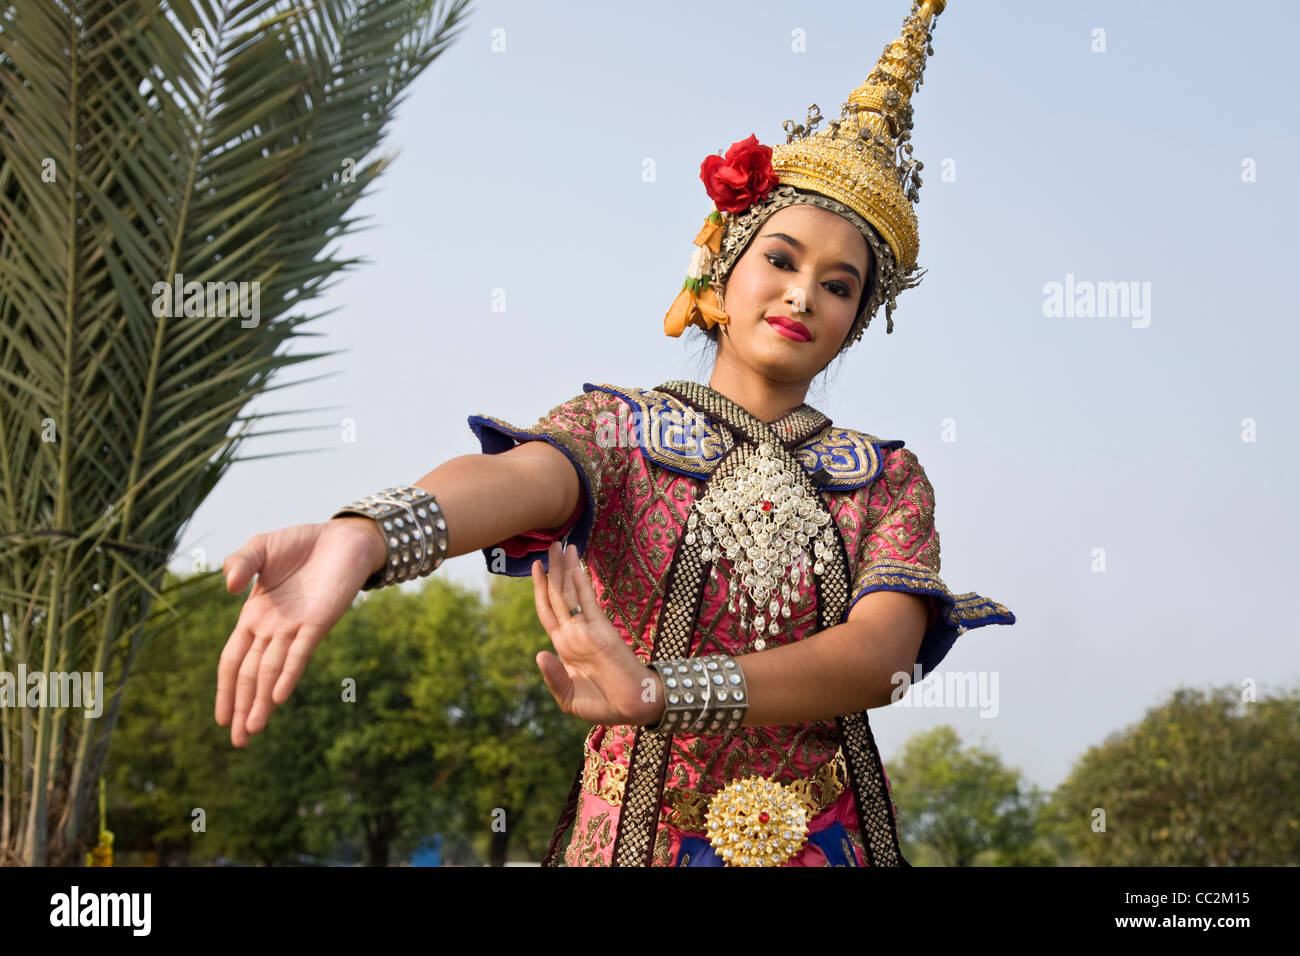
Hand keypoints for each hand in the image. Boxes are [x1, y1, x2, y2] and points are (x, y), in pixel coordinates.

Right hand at [216, 519, 382, 746]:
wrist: (342, 536)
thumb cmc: (300, 544)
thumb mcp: (259, 547)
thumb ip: (239, 562)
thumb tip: (230, 586)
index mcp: (255, 619)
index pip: (233, 661)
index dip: (224, 690)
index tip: (220, 721)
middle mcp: (274, 630)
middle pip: (251, 676)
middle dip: (243, 709)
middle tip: (238, 744)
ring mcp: (297, 628)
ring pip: (272, 671)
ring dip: (262, 701)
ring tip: (252, 731)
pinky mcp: (320, 621)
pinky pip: (300, 652)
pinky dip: (287, 674)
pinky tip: (276, 696)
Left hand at [532, 541, 659, 726]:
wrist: (632, 706)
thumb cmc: (601, 704)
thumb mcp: (569, 697)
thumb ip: (554, 677)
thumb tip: (540, 653)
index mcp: (564, 646)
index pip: (547, 610)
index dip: (540, 588)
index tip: (537, 565)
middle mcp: (573, 632)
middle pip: (557, 595)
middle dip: (553, 569)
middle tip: (550, 545)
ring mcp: (586, 628)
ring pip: (570, 592)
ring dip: (565, 568)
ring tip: (560, 545)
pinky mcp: (602, 628)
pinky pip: (587, 600)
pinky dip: (580, 581)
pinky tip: (575, 564)